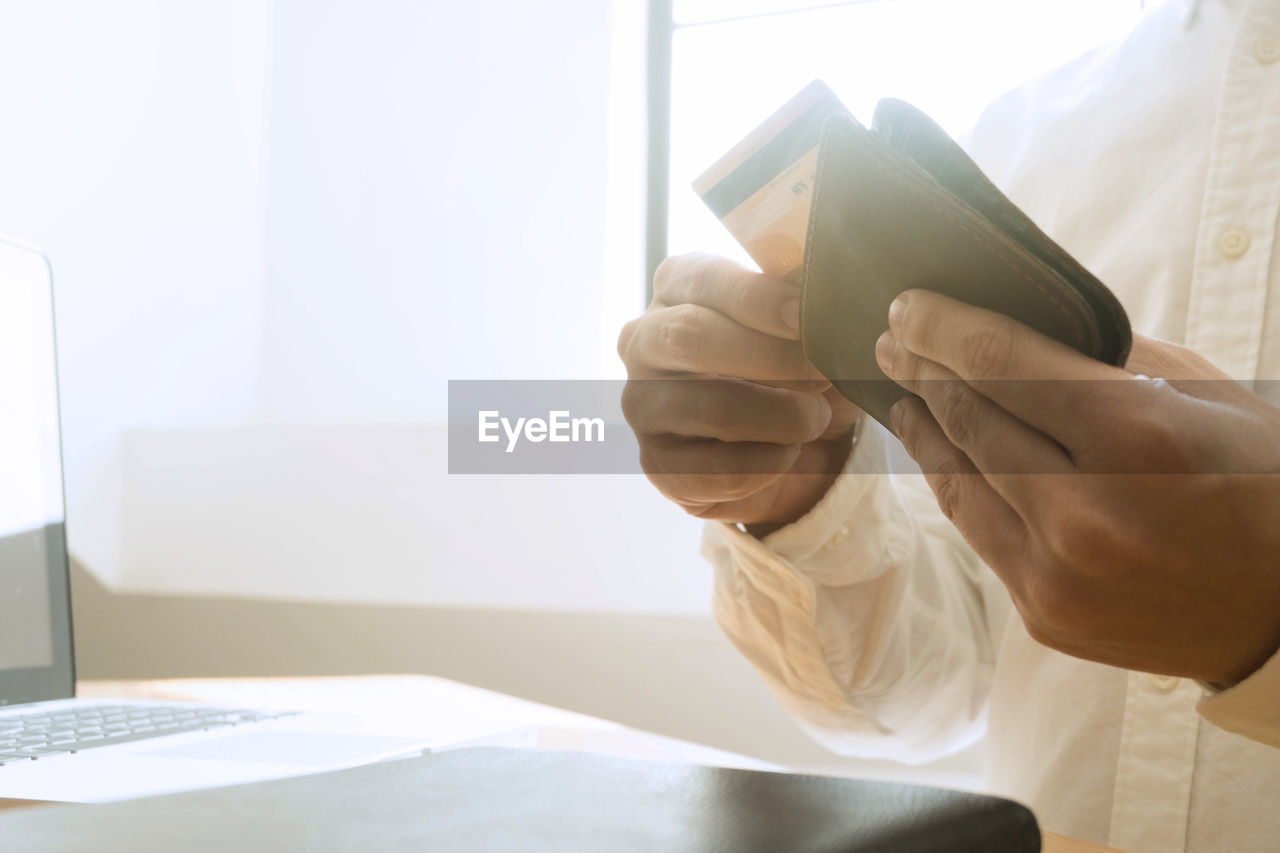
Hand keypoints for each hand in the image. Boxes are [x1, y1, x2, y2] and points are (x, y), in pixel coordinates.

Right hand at [618, 253, 860, 530]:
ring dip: (783, 417)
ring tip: (817, 419)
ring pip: (711, 408)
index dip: (756, 298)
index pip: (703, 280)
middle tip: (824, 373)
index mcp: (678, 285)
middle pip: (690, 337)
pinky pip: (718, 470)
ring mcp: (642, 405)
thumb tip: (811, 274)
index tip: (805, 315)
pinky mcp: (657, 465)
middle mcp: (644, 340)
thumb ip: (805, 289)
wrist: (811, 448)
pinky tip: (788, 454)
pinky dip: (770, 464)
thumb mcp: (812, 320)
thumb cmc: (805, 365)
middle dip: (769, 357)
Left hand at [875, 289, 1279, 686]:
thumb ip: (1104, 360)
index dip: (940, 327)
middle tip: (893, 341)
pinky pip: (979, 534)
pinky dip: (956, 486)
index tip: (906, 305)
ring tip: (902, 395)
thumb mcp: (1204, 395)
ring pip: (958, 482)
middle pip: (968, 419)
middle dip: (921, 371)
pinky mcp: (1045, 616)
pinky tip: (942, 457)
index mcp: (1136, 438)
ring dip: (924, 431)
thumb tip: (1015, 329)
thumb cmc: (1264, 484)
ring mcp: (1058, 575)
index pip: (1000, 363)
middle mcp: (1085, 512)